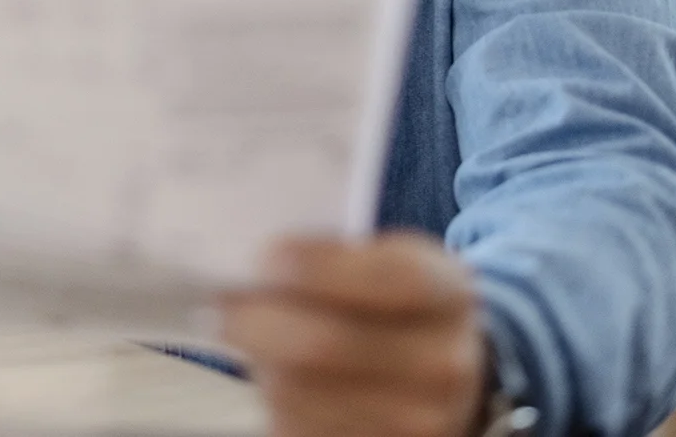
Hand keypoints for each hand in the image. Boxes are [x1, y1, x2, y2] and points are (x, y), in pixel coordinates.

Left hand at [219, 233, 487, 436]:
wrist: (437, 376)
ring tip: (252, 336)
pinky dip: (271, 398)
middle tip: (226, 302)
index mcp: (449, 294)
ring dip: (259, 361)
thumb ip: (335, 255)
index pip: (389, 278)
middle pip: (326, 344)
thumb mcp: (388, 262)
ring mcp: (416, 422)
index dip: (318, 267)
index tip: (266, 257)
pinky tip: (275, 374)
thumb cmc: (393, 308)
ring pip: (297, 390)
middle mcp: (443, 365)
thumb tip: (257, 263)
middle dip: (259, 319)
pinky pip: (294, 426)